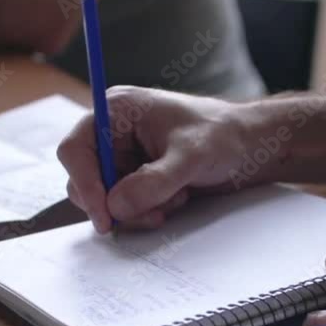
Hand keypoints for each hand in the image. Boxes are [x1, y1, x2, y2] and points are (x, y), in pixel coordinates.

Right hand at [58, 86, 257, 233]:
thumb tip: (116, 206)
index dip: (84, 182)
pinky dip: (146, 211)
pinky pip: (124, 206)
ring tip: (173, 200)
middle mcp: (114, 134)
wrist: (250, 147)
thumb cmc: (224, 135)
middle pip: (84, 180)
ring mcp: (124, 158)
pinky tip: (175, 201)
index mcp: (117, 111)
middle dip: (115, 203)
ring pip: (105, 199)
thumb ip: (153, 181)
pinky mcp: (136, 178)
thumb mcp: (191, 156)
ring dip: (136, 209)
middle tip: (148, 215)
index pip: (75, 149)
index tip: (104, 214)